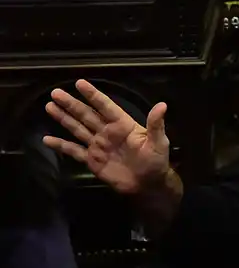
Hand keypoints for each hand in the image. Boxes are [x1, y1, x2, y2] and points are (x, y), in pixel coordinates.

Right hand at [43, 79, 171, 195]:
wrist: (147, 184)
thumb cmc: (156, 160)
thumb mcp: (158, 142)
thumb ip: (156, 124)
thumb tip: (162, 105)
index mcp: (122, 124)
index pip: (105, 106)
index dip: (93, 95)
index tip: (79, 83)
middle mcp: (107, 131)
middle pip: (86, 114)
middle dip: (71, 104)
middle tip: (56, 92)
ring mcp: (97, 145)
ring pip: (77, 128)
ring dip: (63, 118)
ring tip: (49, 106)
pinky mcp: (91, 160)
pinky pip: (73, 151)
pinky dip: (60, 145)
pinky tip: (47, 139)